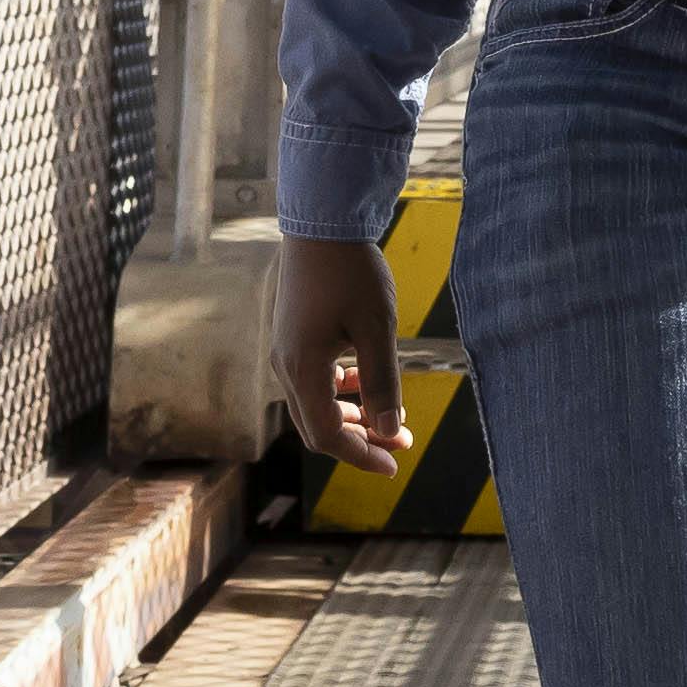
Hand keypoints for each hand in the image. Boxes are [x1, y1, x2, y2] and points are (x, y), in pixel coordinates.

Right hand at [271, 235, 416, 470]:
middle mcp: (285, 367)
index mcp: (303, 370)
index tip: (395, 464)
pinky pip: (311, 381)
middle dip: (360, 441)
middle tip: (401, 444)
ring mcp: (284, 352)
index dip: (362, 456)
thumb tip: (389, 432)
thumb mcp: (376, 328)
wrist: (321, 222)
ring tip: (390, 418)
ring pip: (314, 405)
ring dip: (351, 417)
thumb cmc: (351, 272)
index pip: (328, 435)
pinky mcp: (292, 338)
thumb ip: (383, 383)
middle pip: (317, 427)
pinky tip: (364, 383)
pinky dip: (338, 392)